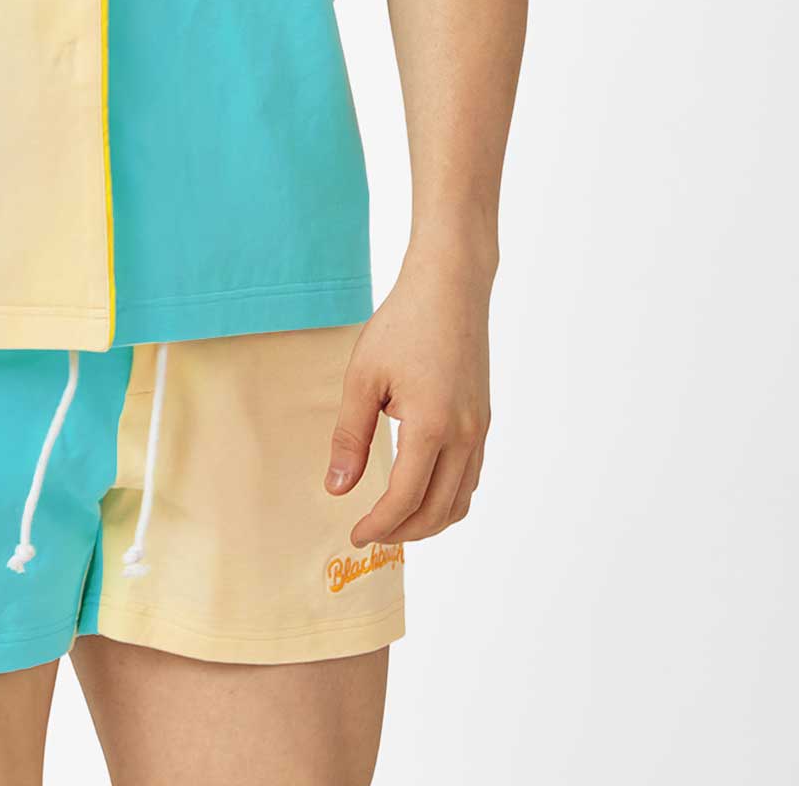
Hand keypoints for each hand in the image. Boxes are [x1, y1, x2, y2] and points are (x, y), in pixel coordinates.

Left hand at [323, 246, 492, 546]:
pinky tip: (421, 491)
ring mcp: (479, 429)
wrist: (450, 286)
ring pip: (461, 500)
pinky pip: (470, 478)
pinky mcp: (483, 420)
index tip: (354, 534)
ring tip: (393, 522)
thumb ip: (350, 436)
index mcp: (432, 426)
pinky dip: (448, 499)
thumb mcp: (363, 377)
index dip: (378, 525)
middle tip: (369, 534)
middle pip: (437, 511)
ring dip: (428, 521)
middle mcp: (464, 435)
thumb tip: (337, 488)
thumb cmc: (403, 324)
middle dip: (402, 533)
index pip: (405, 499)